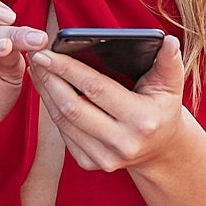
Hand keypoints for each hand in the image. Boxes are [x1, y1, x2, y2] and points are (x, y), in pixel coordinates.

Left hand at [26, 34, 189, 176]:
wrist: (160, 149)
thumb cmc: (162, 109)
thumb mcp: (170, 86)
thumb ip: (169, 62)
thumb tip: (169, 41)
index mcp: (142, 120)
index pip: (96, 89)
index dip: (68, 69)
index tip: (46, 52)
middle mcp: (123, 143)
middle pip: (72, 107)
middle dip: (50, 80)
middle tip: (35, 57)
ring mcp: (105, 158)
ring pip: (63, 122)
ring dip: (46, 94)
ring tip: (38, 70)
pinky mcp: (92, 164)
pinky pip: (64, 134)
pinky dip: (53, 110)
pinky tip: (48, 91)